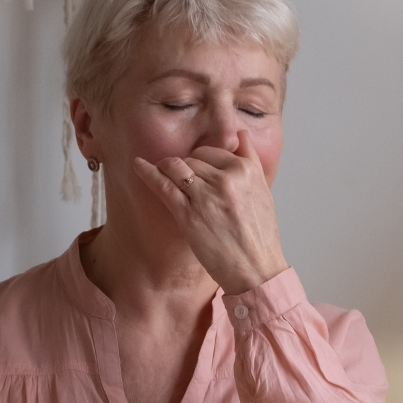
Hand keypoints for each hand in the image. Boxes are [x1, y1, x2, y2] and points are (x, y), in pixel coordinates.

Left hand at [132, 129, 288, 294]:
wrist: (257, 269)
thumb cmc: (260, 236)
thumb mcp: (264, 191)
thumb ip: (251, 159)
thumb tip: (241, 133)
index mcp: (246, 171)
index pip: (213, 151)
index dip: (202, 160)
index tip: (198, 171)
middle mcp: (227, 179)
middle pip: (194, 159)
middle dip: (187, 167)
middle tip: (187, 184)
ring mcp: (206, 196)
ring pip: (178, 168)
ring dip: (167, 167)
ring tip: (162, 171)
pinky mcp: (189, 215)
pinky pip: (164, 186)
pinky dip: (148, 173)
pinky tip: (138, 166)